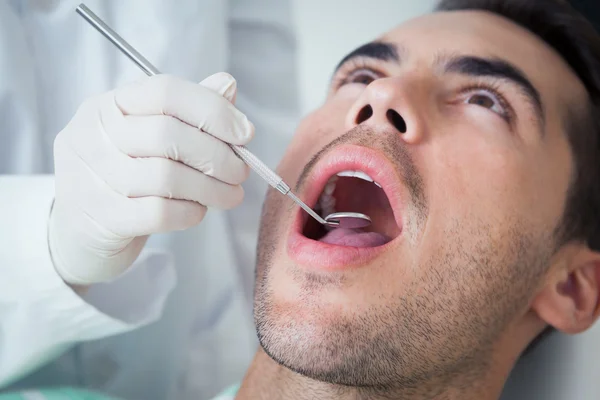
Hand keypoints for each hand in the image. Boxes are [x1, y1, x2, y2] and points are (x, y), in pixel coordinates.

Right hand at [49, 73, 251, 284]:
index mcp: (109, 105)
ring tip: (229, 195)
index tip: (246, 133)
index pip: (165, 92)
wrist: (82, 227)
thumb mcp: (151, 135)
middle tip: (241, 172)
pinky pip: (158, 213)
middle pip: (168, 135)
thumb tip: (228, 85)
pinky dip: (189, 213)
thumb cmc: (127, 172)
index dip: (212, 110)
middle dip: (217, 155)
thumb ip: (190, 110)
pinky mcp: (98, 217)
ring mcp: (88, 177)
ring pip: (166, 177)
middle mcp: (91, 134)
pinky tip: (198, 211)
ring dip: (211, 189)